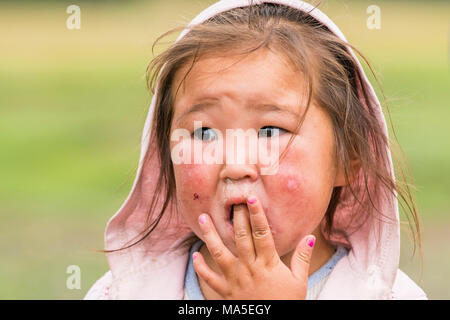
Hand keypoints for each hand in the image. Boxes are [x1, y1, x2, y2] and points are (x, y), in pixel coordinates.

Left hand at [193, 195, 314, 299]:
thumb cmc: (287, 303)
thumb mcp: (299, 281)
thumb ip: (302, 258)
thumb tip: (310, 237)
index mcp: (268, 264)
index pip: (262, 233)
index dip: (256, 214)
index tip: (251, 198)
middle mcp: (250, 268)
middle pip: (241, 237)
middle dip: (236, 217)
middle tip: (231, 199)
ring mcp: (235, 280)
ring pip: (220, 253)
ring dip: (210, 235)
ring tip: (203, 218)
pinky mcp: (226, 292)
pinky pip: (210, 279)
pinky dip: (201, 267)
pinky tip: (195, 254)